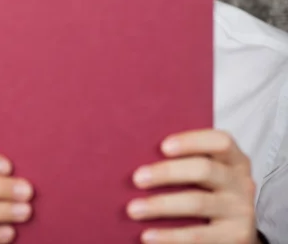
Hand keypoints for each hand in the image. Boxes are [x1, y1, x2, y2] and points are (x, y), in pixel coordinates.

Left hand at [126, 129, 258, 243]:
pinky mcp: (235, 238)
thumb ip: (189, 160)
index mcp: (235, 159)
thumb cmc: (210, 192)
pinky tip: (148, 235)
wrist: (233, 234)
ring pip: (197, 203)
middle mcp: (242, 183)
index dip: (192, 142)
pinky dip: (169, 236)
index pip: (220, 141)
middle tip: (137, 178)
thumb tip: (143, 152)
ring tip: (134, 208)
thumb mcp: (210, 173)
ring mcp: (240, 211)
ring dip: (161, 205)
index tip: (163, 146)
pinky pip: (197, 236)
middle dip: (167, 172)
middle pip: (204, 170)